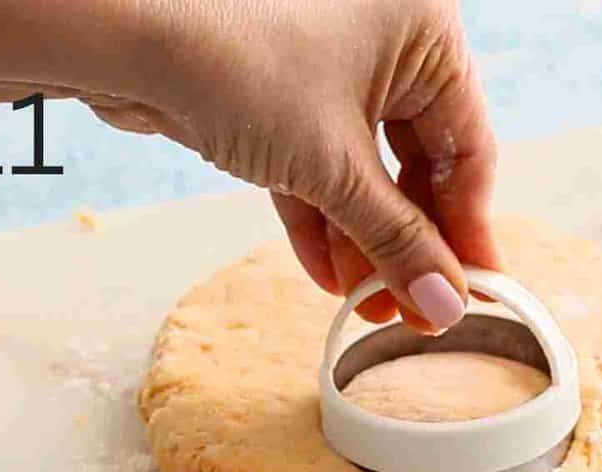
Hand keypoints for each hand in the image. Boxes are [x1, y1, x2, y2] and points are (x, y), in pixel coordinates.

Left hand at [0, 0, 497, 330]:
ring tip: (362, 305)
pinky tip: (327, 275)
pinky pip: (319, 164)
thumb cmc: (241, 66)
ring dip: (366, 242)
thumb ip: (397, 243)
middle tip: (409, 312)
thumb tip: (446, 305)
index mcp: (425, 29)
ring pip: (367, 170)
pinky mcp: (281, 93)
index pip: (470, 148)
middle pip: (419, 163)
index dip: (466, 232)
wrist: (131, 36)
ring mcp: (331, 63)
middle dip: (408, 245)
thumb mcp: (335, 170)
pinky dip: (323, 218)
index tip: (463, 298)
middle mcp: (385, 36)